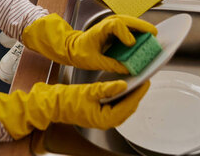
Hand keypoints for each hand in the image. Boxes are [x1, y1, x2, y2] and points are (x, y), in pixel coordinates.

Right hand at [0, 79, 149, 139]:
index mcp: (104, 118)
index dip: (139, 94)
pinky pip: (115, 105)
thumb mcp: (88, 91)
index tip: (146, 82)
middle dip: (137, 94)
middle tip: (145, 79)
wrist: (53, 104)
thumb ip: (106, 88)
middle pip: (128, 108)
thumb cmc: (67, 100)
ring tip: (137, 82)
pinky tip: (123, 86)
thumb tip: (123, 85)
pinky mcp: (99, 112)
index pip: (128, 106)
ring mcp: (103, 118)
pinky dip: (121, 97)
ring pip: (123, 107)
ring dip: (131, 95)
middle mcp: (106, 121)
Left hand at [22, 13, 157, 71]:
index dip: (126, 33)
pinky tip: (146, 37)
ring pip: (129, 21)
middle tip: (154, 33)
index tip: (131, 44)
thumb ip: (111, 64)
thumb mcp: (95, 61)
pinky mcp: (115, 30)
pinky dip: (138, 31)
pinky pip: (128, 27)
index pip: (116, 25)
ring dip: (141, 27)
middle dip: (141, 25)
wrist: (72, 46)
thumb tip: (128, 69)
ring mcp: (111, 25)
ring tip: (153, 34)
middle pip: (127, 20)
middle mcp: (108, 24)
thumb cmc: (81, 52)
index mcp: (101, 29)